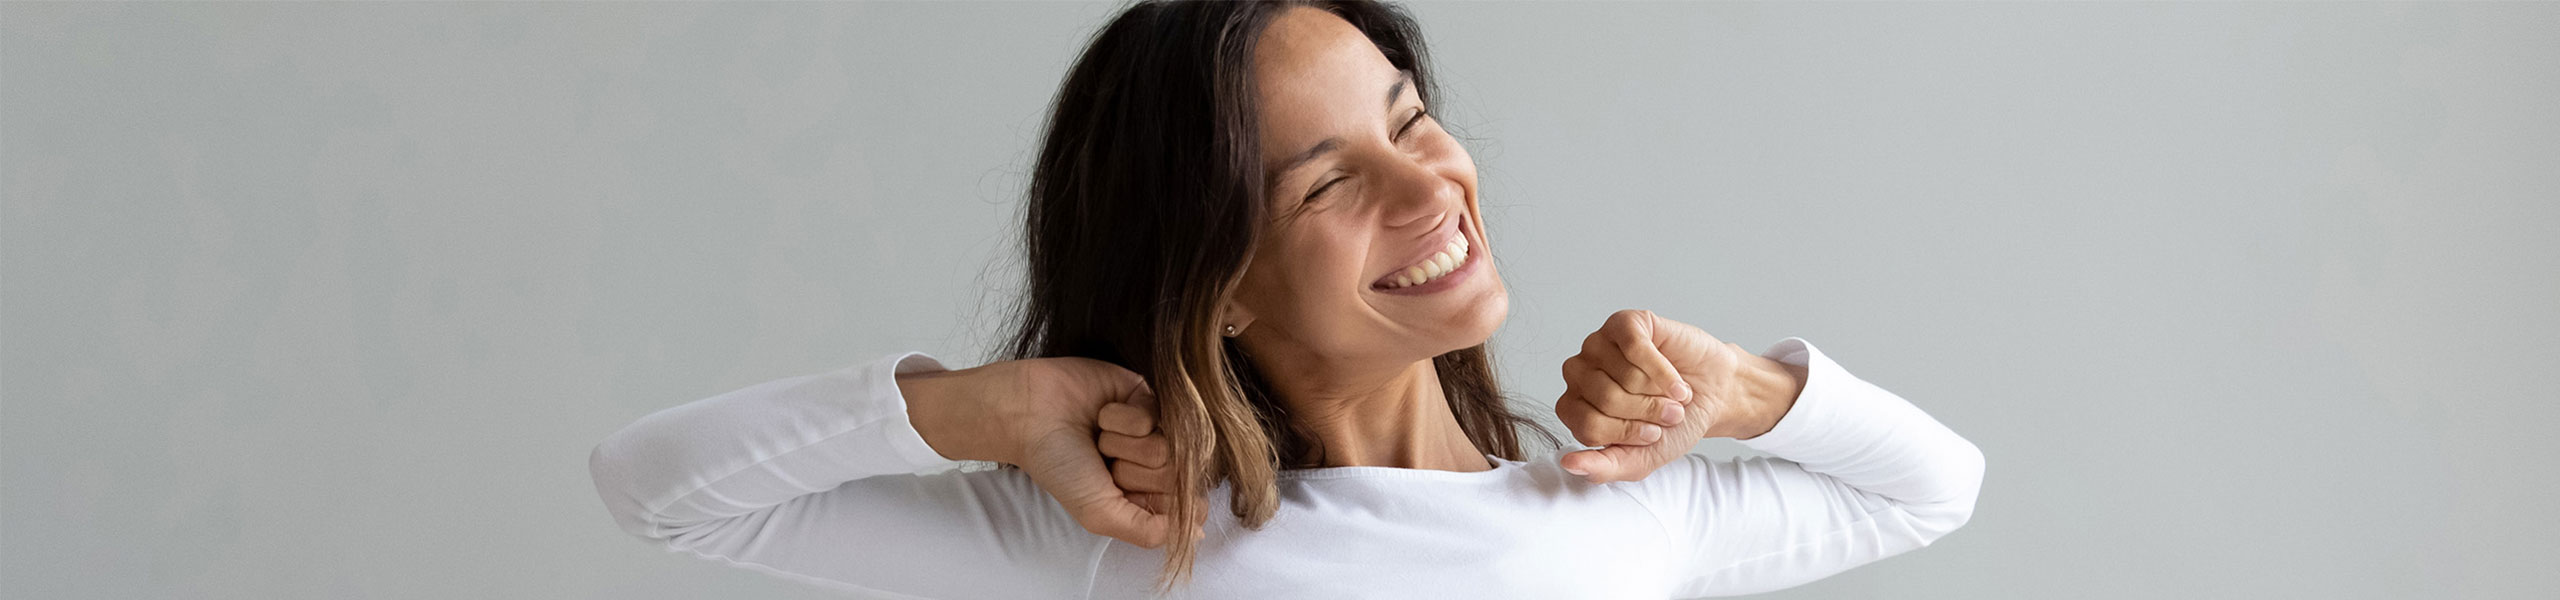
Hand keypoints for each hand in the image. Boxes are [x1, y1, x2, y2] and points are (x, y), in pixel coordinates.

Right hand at [899, 357, 1190, 547]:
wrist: (1029, 414)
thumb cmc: (1058, 465)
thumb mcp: (1099, 514)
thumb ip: (1148, 531)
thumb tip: (1196, 535)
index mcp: (1143, 493)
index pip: (1183, 505)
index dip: (1157, 501)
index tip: (1123, 492)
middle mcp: (1151, 463)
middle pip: (1178, 476)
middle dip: (1134, 472)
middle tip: (1104, 463)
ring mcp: (1153, 429)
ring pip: (1169, 445)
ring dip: (1124, 444)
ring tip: (1098, 438)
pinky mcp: (1147, 396)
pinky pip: (1158, 413)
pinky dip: (1124, 418)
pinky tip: (1102, 414)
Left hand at [1555, 309, 1787, 483]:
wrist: (1713, 395)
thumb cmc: (1673, 422)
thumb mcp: (1641, 458)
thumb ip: (1604, 467)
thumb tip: (1568, 464)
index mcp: (1577, 406)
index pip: (1586, 425)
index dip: (1626, 433)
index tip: (1652, 435)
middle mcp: (1580, 373)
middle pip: (1603, 399)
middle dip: (1646, 412)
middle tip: (1668, 413)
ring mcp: (1599, 344)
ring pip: (1622, 374)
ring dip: (1658, 392)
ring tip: (1672, 395)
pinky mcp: (1624, 323)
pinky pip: (1636, 348)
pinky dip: (1663, 372)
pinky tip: (1677, 383)